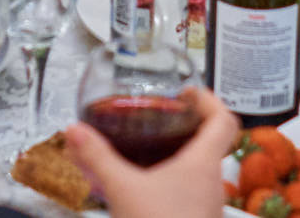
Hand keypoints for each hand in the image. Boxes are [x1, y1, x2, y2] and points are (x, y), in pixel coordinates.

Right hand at [65, 88, 240, 217]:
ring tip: (152, 154)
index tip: (187, 93)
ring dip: (183, 158)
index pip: (224, 120)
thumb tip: (75, 130)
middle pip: (214, 144)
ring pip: (204, 172)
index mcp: (202, 164)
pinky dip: (177, 185)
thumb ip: (97, 157)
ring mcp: (209, 207)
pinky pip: (194, 195)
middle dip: (190, 128)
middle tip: (165, 120)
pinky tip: (151, 191)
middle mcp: (214, 184)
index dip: (210, 100)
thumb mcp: (121, 188)